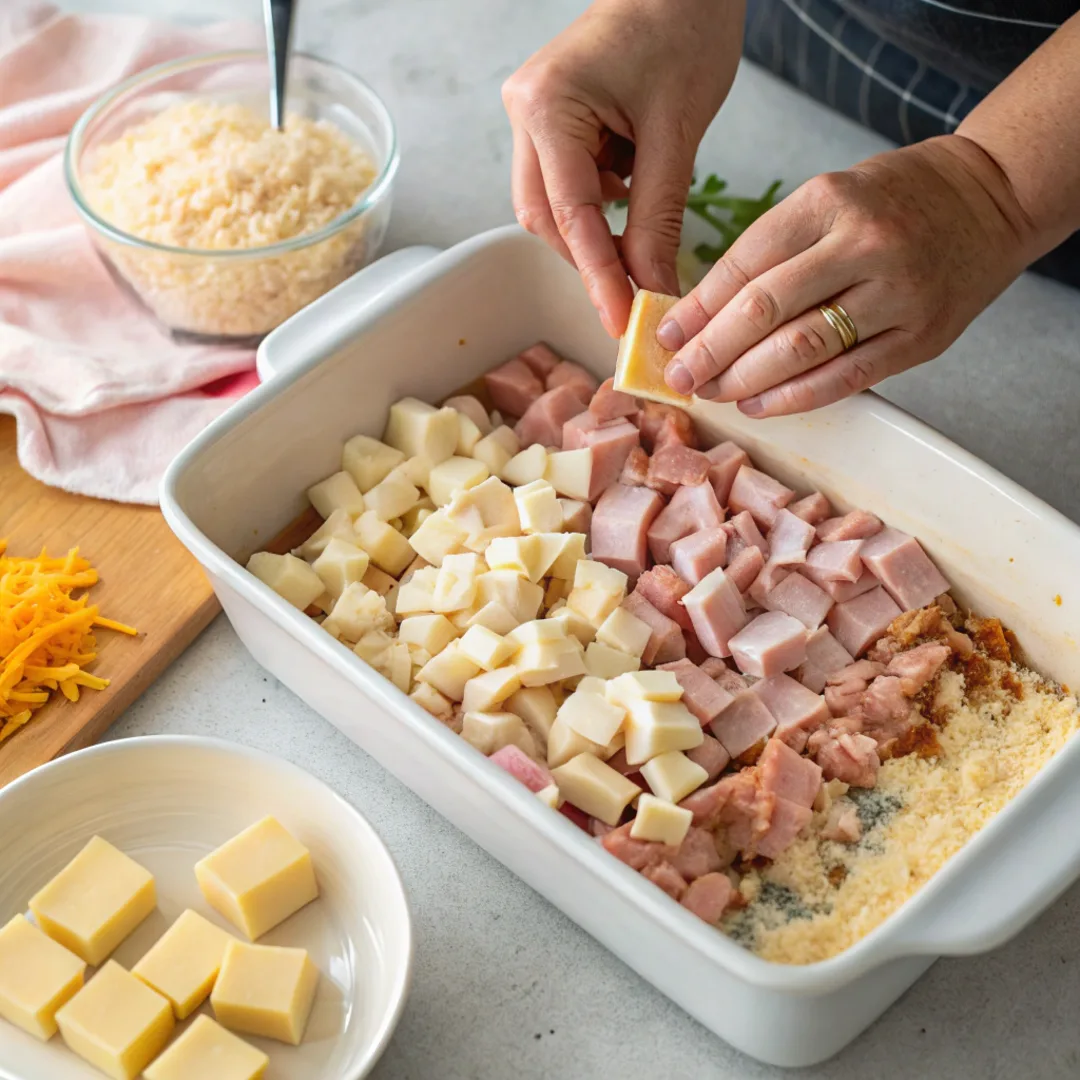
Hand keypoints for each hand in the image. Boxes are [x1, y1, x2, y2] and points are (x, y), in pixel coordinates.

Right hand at [502, 0, 744, 336]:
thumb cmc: (684, 26)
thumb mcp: (678, 130)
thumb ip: (660, 217)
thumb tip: (654, 289)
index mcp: (549, 105)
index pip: (572, 214)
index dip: (599, 276)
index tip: (623, 322)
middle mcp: (525, 112)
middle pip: (546, 218)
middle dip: (593, 259)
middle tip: (639, 295)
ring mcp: (531, 116)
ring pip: (551, 208)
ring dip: (597, 234)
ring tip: (643, 234)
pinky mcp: (549, 122)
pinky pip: (565, 185)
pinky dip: (599, 207)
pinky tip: (633, 191)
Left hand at [657, 135, 1037, 414]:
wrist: (988, 199)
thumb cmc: (892, 200)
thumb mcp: (827, 198)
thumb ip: (770, 250)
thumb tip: (700, 313)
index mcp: (828, 201)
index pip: (744, 263)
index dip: (697, 307)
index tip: (665, 334)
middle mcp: (863, 245)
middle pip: (766, 309)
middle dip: (710, 351)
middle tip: (679, 376)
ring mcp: (896, 294)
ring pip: (802, 348)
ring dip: (745, 379)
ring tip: (713, 392)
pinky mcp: (919, 337)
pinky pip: (846, 377)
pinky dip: (795, 398)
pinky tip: (760, 405)